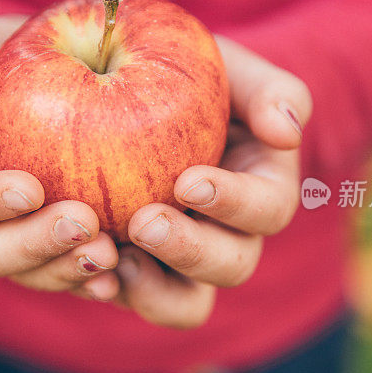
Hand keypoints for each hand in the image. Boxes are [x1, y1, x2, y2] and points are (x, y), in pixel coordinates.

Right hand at [0, 16, 120, 300]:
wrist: (52, 76)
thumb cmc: (1, 58)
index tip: (30, 188)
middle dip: (33, 245)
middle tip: (84, 224)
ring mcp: (14, 240)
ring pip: (31, 273)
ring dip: (67, 269)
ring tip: (110, 253)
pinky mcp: (55, 249)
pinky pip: (69, 276)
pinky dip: (93, 281)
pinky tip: (125, 272)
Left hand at [115, 36, 311, 328]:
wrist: (137, 95)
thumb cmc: (193, 79)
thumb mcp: (230, 70)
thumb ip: (268, 90)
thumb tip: (287, 129)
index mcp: (261, 192)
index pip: (267, 210)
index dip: (235, 203)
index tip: (190, 181)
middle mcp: (229, 236)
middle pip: (231, 267)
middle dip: (190, 250)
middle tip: (144, 222)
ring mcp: (182, 262)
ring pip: (185, 303)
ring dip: (154, 288)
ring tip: (113, 257)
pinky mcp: (137, 271)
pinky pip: (131, 298)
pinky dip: (111, 291)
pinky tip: (84, 269)